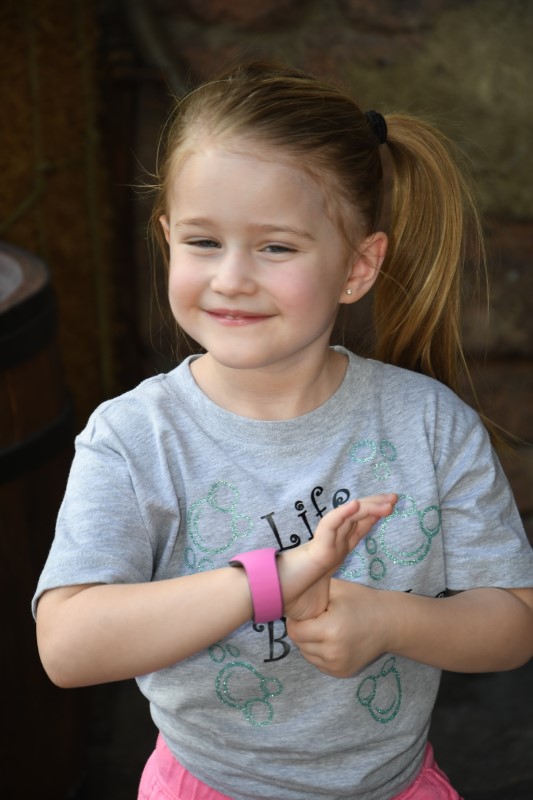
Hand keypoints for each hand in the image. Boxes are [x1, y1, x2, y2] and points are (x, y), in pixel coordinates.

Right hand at [279, 494, 396, 620]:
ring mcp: (325, 543)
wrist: (274, 598)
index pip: (356, 529)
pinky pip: (330, 526)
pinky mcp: (317, 548)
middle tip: (395, 497)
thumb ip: (332, 599)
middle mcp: (331, 544)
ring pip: (348, 517)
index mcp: (333, 553)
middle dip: (376, 506)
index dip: (371, 517)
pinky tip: (356, 505)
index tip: (388, 508)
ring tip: (389, 502)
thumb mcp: (322, 598)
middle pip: (357, 518)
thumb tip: (340, 614)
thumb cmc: (292, 598)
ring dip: (368, 507)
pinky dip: (342, 514)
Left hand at [286, 579, 389, 676]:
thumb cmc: (362, 602)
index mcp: (330, 630)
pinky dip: (319, 652)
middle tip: (317, 618)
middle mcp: (333, 653)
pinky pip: (318, 662)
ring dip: (310, 642)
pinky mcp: (341, 673)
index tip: (307, 611)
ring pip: (307, 654)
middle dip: (303, 630)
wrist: (390, 623)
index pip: (295, 631)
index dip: (297, 619)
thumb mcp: (336, 589)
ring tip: (325, 628)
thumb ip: (311, 591)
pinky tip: (332, 639)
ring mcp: (337, 666)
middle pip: (300, 644)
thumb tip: (286, 594)